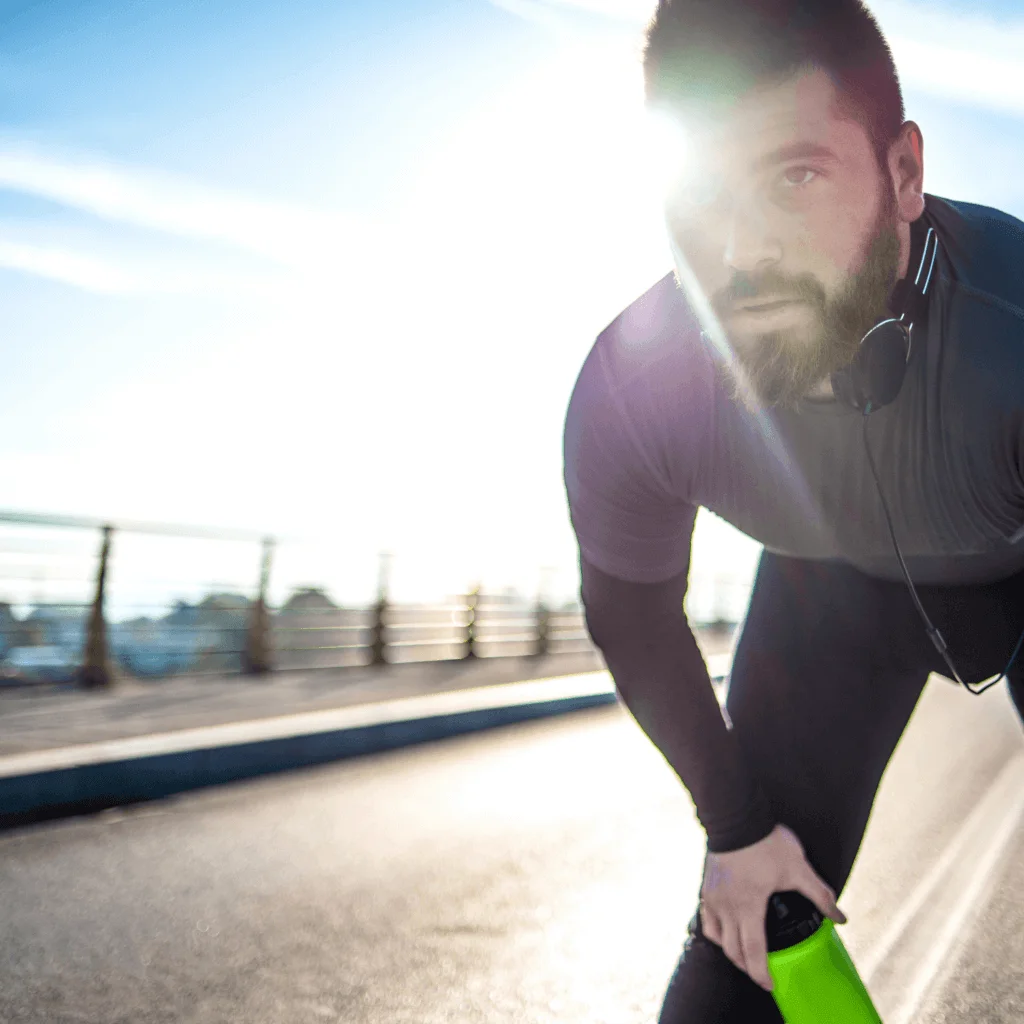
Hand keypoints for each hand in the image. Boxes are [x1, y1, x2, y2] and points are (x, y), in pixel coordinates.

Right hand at [699, 823, 846, 991]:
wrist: (735, 817)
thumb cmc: (764, 842)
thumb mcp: (798, 868)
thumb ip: (820, 895)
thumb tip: (840, 917)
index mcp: (748, 907)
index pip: (753, 952)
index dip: (761, 974)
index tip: (770, 986)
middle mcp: (727, 907)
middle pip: (732, 950)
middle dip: (747, 967)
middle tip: (761, 974)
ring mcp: (713, 897)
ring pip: (716, 937)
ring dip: (730, 951)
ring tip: (744, 954)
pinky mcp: (707, 886)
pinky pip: (707, 918)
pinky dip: (717, 930)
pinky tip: (727, 927)